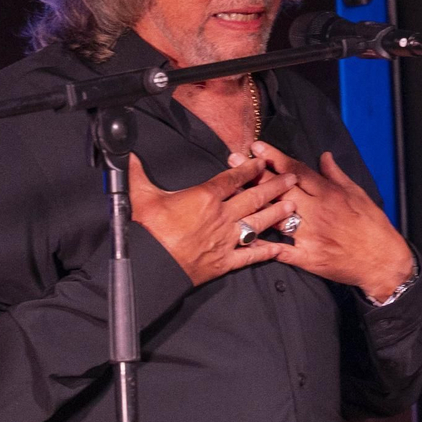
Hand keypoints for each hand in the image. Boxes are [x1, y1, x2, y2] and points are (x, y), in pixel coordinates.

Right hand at [128, 154, 295, 285]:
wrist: (150, 266)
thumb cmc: (146, 231)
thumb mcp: (140, 196)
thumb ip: (137, 174)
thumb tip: (128, 155)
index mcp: (204, 197)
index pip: (232, 179)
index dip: (249, 168)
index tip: (263, 161)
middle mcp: (221, 216)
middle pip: (254, 198)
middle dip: (274, 186)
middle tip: (291, 179)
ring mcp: (226, 239)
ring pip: (258, 223)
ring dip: (277, 214)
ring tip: (292, 206)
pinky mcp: (226, 261)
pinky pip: (251, 255)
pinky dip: (267, 252)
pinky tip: (281, 248)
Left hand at [244, 141, 413, 297]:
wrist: (383, 261)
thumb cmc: (372, 226)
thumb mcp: (359, 194)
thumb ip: (336, 175)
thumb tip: (323, 156)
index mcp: (330, 194)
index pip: (297, 171)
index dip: (275, 157)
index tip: (256, 147)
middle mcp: (318, 211)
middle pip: (281, 189)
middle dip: (256, 173)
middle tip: (233, 159)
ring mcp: (312, 235)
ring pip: (277, 216)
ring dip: (254, 203)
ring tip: (233, 192)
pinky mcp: (309, 257)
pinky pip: (281, 250)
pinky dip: (262, 245)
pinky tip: (244, 238)